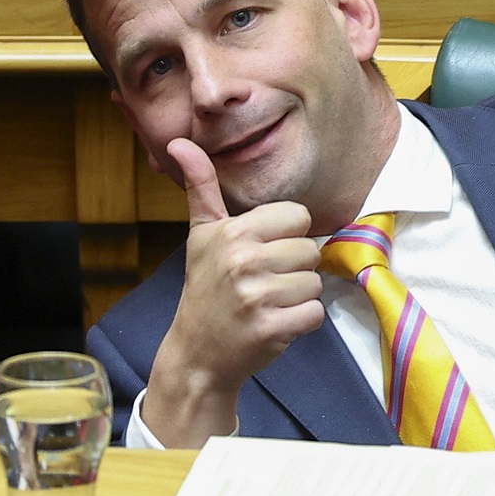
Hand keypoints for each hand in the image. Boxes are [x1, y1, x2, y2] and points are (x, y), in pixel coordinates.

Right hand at [141, 137, 323, 445]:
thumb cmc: (205, 290)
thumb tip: (180, 142)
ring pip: (315, 283)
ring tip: (268, 304)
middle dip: (293, 269)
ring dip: (298, 297)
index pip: (297, 217)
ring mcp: (257, 296)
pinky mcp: (272, 328)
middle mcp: (244, 261)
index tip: (263, 253)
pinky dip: (302, 322)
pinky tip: (275, 323)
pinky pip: (315, 314)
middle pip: (309, 250)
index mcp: (232, 233)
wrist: (197, 353)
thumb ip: (201, 187)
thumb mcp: (201, 235)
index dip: (287, 237)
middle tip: (263, 284)